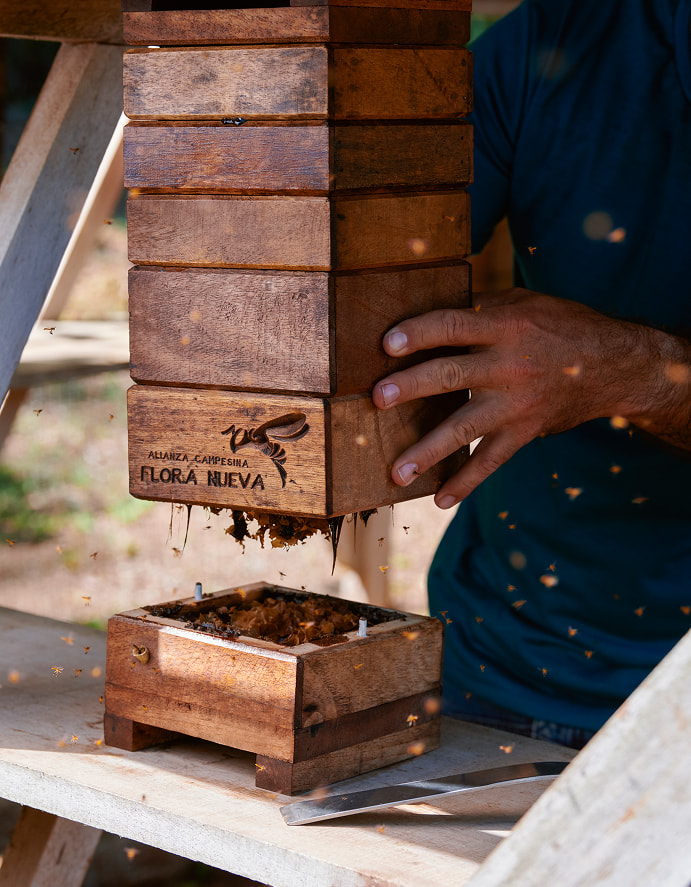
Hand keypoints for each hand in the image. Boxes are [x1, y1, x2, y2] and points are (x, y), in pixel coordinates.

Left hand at [372, 288, 686, 506]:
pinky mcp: (525, 432)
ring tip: (397, 472)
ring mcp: (517, 404)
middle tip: (378, 399)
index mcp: (506, 326)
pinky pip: (492, 461)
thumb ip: (481, 307)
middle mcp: (510, 365)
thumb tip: (429, 305)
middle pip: (453, 375)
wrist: (615, 366)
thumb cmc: (561, 326)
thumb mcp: (525, 302)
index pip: (456, 326)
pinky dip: (467, 482)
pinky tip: (441, 500)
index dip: (421, 332)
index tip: (388, 343)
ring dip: (430, 451)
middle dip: (413, 387)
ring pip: (466, 428)